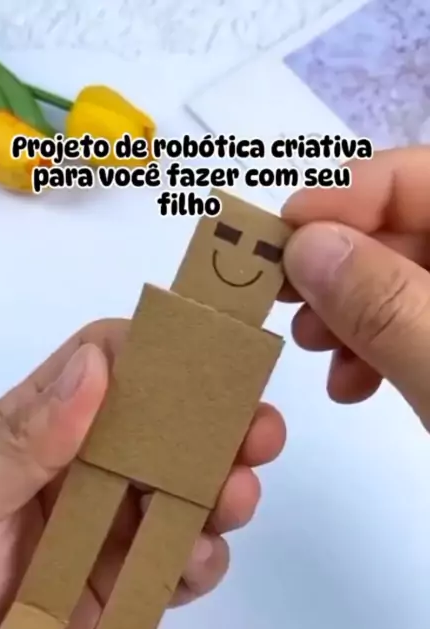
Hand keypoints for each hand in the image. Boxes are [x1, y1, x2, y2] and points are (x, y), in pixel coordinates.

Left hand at [0, 319, 285, 628]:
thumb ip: (28, 439)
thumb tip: (97, 365)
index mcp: (42, 433)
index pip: (109, 369)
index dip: (160, 354)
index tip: (211, 353)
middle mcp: (85, 476)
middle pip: (164, 435)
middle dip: (218, 428)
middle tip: (260, 431)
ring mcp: (110, 535)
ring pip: (185, 500)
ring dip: (221, 493)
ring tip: (236, 497)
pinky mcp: (125, 595)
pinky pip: (177, 571)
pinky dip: (199, 562)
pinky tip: (197, 559)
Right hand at [282, 146, 429, 428]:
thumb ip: (382, 302)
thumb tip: (305, 245)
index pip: (420, 176)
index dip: (348, 194)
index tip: (281, 234)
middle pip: (407, 230)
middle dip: (341, 265)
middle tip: (287, 300)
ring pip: (406, 281)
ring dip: (351, 312)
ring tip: (315, 350)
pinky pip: (419, 326)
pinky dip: (380, 348)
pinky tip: (352, 384)